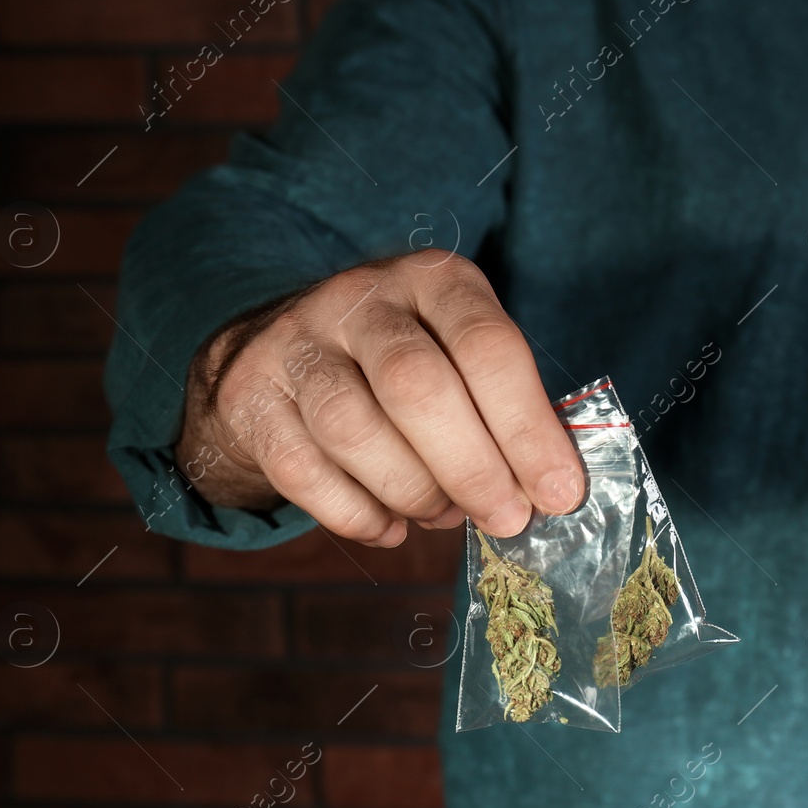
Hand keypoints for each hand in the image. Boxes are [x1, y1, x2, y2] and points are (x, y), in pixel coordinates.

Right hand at [173, 251, 584, 546]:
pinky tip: (390, 527)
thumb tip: (551, 490)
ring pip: (353, 428)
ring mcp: (295, 342)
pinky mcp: (248, 394)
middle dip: (472, 467)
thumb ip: (506, 411)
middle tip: (506, 519)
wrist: (281, 351)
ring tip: (442, 515)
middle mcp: (359, 297)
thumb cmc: (403, 364)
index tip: (559, 492)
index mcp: (433, 279)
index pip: (487, 346)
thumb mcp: (461, 355)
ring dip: (412, 491)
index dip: (527, 428)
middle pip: (417, 386)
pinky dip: (355, 513)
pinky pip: (300, 469)